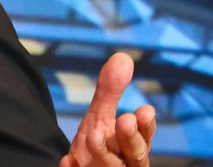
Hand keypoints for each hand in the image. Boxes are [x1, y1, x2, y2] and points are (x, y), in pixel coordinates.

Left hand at [59, 52, 156, 166]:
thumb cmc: (98, 146)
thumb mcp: (100, 118)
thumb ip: (110, 93)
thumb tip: (123, 57)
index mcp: (131, 148)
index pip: (144, 138)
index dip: (145, 127)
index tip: (144, 110)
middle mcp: (124, 164)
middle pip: (135, 155)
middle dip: (131, 138)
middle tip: (125, 119)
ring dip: (102, 153)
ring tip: (93, 134)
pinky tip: (67, 161)